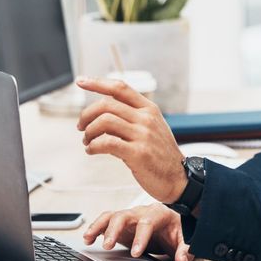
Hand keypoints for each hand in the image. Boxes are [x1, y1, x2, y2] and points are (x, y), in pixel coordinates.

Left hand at [76, 77, 187, 203]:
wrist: (178, 178)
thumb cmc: (161, 155)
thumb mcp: (152, 127)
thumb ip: (132, 116)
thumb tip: (103, 111)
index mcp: (149, 109)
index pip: (120, 88)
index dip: (98, 83)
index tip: (82, 81)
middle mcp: (146, 118)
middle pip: (107, 104)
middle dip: (87, 115)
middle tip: (82, 126)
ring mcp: (143, 135)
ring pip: (104, 121)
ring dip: (89, 132)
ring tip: (88, 141)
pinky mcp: (138, 153)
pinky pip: (107, 143)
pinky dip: (93, 146)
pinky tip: (92, 150)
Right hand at [83, 203, 194, 260]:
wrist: (173, 221)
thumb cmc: (177, 229)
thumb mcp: (185, 239)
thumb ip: (185, 250)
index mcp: (159, 214)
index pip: (147, 222)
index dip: (141, 237)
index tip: (136, 253)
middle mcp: (142, 212)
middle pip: (125, 215)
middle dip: (115, 230)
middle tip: (107, 246)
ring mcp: (130, 216)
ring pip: (112, 216)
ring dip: (100, 226)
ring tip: (88, 238)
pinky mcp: (122, 223)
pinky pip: (106, 221)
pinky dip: (96, 228)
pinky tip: (88, 238)